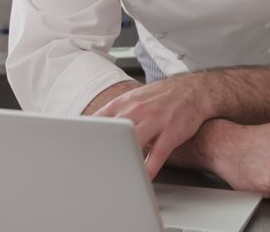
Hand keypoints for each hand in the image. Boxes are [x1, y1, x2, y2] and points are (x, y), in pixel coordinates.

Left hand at [92, 75, 215, 178]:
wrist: (196, 90)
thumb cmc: (164, 96)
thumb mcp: (137, 97)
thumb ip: (117, 111)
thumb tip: (95, 125)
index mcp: (126, 102)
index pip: (98, 119)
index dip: (84, 135)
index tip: (73, 149)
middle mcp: (138, 110)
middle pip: (112, 132)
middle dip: (99, 150)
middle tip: (87, 167)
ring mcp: (156, 121)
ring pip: (133, 143)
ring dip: (122, 160)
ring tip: (111, 177)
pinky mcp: (172, 133)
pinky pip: (157, 155)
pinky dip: (148, 170)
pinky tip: (142, 179)